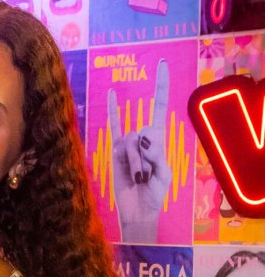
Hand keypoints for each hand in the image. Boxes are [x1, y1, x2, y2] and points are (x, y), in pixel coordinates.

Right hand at [108, 59, 171, 242]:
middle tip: (146, 176)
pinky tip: (113, 95)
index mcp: (158, 139)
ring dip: (134, 164)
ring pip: (130, 142)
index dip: (161, 86)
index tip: (159, 63)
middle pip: (144, 132)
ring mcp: (127, 143)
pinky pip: (113, 129)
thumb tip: (141, 138)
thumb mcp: (164, 174)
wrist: (137, 212)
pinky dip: (113, 112)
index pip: (159, 107)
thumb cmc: (154, 195)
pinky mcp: (114, 152)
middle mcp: (142, 136)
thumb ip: (157, 154)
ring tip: (137, 179)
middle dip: (146, 156)